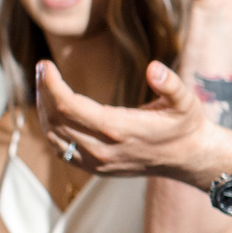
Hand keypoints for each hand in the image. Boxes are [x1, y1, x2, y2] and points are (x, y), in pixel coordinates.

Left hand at [38, 59, 231, 187]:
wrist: (188, 159)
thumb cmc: (185, 126)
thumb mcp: (185, 102)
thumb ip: (171, 85)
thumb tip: (154, 68)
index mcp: (119, 129)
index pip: (68, 106)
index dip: (51, 84)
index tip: (45, 64)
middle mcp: (103, 149)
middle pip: (55, 119)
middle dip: (43, 91)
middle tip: (42, 68)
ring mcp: (97, 162)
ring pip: (53, 136)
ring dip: (43, 110)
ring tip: (45, 85)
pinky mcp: (96, 168)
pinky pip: (61, 150)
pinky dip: (50, 129)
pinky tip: (52, 111)